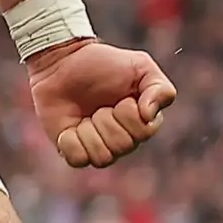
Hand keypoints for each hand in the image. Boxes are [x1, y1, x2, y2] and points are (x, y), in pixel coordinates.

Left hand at [28, 39, 177, 170]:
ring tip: (85, 115)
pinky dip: (71, 142)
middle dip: (106, 120)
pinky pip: (78, 159)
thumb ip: (159, 88)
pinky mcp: (75, 152)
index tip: (121, 97)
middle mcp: (124, 140)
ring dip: (89, 131)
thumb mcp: (140, 65)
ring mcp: (99, 147)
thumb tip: (149, 116)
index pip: (144, 132)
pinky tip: (69, 127)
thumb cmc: (103, 63)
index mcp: (143, 122)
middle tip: (100, 105)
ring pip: (102, 157)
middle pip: (122, 146)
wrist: (63, 63)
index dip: (128, 113)